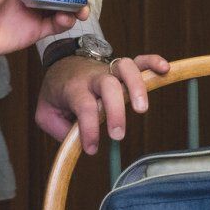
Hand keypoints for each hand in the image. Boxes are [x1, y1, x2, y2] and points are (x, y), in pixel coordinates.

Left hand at [37, 52, 169, 153]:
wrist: (62, 65)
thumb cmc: (57, 92)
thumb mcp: (45, 114)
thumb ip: (58, 129)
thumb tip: (79, 141)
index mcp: (73, 88)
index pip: (84, 106)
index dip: (89, 129)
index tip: (91, 149)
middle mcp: (93, 77)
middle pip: (108, 85)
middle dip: (116, 110)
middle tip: (118, 136)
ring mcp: (109, 70)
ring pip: (126, 68)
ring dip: (137, 86)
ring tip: (142, 109)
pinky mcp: (121, 69)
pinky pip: (139, 60)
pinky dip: (153, 61)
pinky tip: (165, 70)